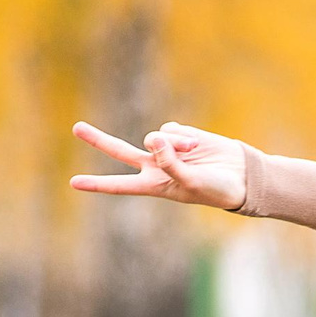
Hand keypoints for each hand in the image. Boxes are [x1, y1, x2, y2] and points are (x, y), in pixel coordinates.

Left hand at [70, 120, 247, 209]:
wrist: (241, 175)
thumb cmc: (217, 188)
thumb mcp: (191, 182)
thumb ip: (169, 162)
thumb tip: (152, 139)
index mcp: (154, 186)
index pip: (120, 185)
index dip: (98, 184)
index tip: (74, 183)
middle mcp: (155, 167)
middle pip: (120, 151)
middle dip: (99, 140)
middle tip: (76, 128)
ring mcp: (166, 150)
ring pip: (153, 137)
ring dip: (172, 144)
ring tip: (191, 153)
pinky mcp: (179, 136)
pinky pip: (170, 129)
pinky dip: (182, 136)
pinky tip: (195, 145)